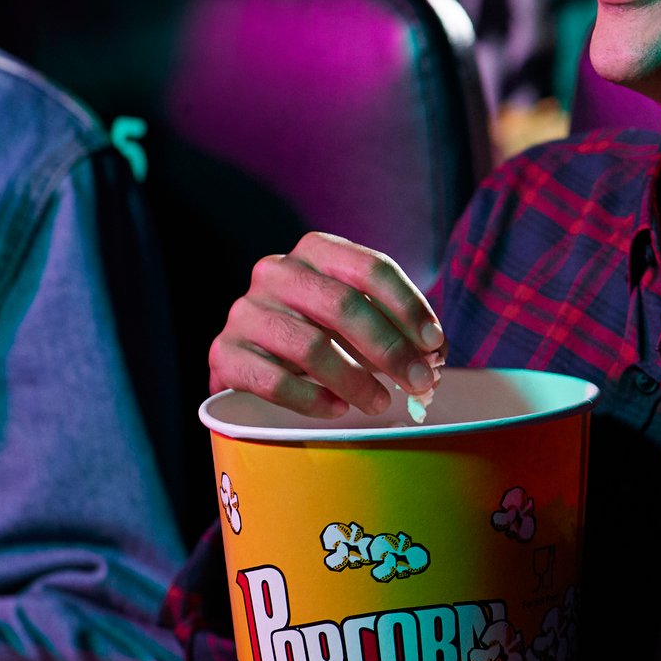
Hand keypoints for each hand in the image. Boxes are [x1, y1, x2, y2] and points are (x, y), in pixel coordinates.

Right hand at [212, 232, 444, 417]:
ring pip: (310, 346)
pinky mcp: (225, 352)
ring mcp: (246, 310)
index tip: (434, 343)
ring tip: (380, 402)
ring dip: (355, 380)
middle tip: (418, 383)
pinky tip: (337, 409)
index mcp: (315, 251)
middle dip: (389, 349)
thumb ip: (392, 328)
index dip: (408, 306)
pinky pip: (274, 381)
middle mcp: (277, 271)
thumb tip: (433, 358)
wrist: (251, 357)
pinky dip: (312, 399)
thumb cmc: (318, 331)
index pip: (370, 267)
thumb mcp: (354, 318)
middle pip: (342, 305)